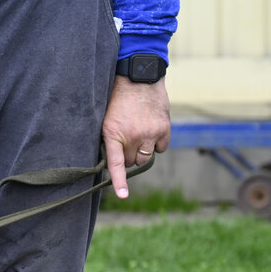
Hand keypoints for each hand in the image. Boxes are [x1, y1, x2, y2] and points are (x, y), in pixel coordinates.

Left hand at [102, 76, 170, 198]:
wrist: (139, 75)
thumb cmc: (118, 98)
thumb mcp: (106, 118)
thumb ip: (110, 140)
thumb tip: (114, 162)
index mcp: (114, 134)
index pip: (117, 164)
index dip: (119, 182)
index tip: (123, 196)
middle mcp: (133, 136)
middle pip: (132, 163)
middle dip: (128, 156)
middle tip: (126, 139)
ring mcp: (150, 133)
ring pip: (145, 158)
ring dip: (141, 151)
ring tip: (138, 134)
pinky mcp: (164, 128)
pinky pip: (160, 148)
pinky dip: (156, 143)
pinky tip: (151, 129)